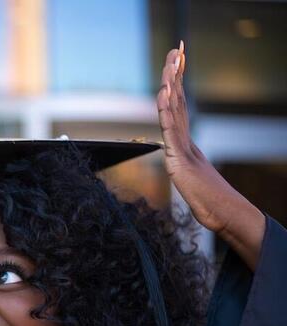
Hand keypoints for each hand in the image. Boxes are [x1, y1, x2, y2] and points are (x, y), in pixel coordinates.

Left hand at [156, 42, 230, 233]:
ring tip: (172, 60)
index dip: (177, 81)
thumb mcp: (189, 176)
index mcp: (185, 141)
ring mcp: (183, 148)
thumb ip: (183, 163)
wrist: (223, 214)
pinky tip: (165, 94)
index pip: (179, 105)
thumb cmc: (209, 200)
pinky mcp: (180, 160)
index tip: (177, 59)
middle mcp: (185, 139)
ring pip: (175, 110)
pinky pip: (171, 132)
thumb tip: (179, 158)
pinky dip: (167, 112)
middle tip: (176, 48)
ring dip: (172, 83)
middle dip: (176, 72)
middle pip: (179, 100)